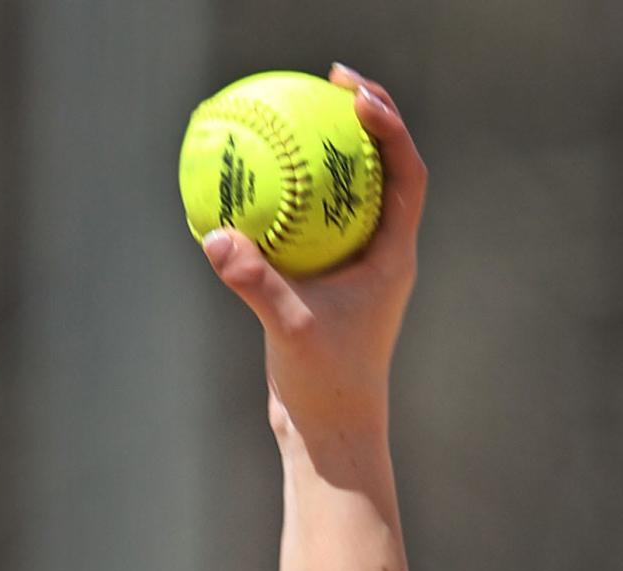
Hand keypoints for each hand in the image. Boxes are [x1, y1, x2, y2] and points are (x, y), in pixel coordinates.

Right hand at [200, 69, 426, 451]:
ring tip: (294, 113)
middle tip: (328, 82)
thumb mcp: (290, 330)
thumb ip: (256, 283)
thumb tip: (216, 238)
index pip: (406, 175)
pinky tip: (250, 179)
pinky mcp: (323, 284)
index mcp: (394, 257)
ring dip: (327, 152)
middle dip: (362, 119)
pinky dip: (287, 197)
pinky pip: (308, 224)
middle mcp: (380, 256)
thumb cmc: (326, 388)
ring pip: (346, 194)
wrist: (329, 437)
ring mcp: (353, 269)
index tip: (356, 95)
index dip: (390, 126)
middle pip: (383, 169)